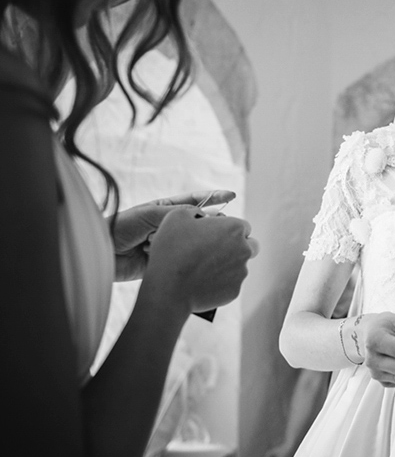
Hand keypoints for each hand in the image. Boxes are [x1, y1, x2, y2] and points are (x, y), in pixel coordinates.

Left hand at [111, 190, 235, 281]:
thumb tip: (203, 215)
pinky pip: (182, 258)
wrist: (101, 253)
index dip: (214, 197)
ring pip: (192, 241)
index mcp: (166, 209)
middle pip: (199, 222)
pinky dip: (180, 257)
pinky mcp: (167, 261)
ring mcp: (170, 243)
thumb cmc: (120, 227)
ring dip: (188, 241)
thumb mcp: (149, 213)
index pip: (195, 200)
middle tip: (217, 226)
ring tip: (178, 243)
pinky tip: (175, 256)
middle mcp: (171, 225)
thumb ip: (177, 213)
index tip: (231, 195)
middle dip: (208, 224)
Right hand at [139, 206, 256, 316]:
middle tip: (218, 251)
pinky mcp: (235, 290)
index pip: (243, 226)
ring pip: (240, 266)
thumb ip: (196, 211)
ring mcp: (241, 272)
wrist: (168, 288)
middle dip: (239, 247)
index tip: (216, 235)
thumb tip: (202, 216)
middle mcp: (244, 249)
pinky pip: (231, 283)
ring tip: (204, 269)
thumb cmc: (171, 250)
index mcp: (235, 228)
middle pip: (250, 245)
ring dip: (228, 265)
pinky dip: (221, 283)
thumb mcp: (176, 217)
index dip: (229, 230)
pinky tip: (203, 282)